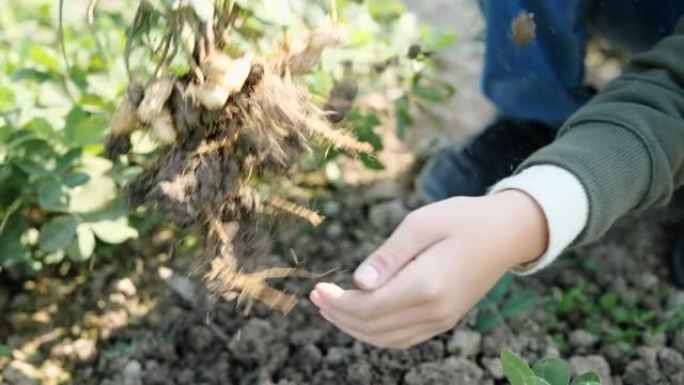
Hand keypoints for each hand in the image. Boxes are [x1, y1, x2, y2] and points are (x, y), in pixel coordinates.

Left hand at [309, 190, 547, 348]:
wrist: (507, 233)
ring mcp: (442, 320)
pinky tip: (361, 318)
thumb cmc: (462, 219)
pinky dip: (377, 333)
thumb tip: (359, 282)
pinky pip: (403, 338)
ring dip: (354, 328)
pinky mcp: (445, 320)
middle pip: (374, 327)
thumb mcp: (421, 223)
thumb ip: (388, 255)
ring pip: (387, 338)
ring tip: (331, 309)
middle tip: (316, 298)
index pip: (369, 307)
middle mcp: (435, 310)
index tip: (318, 288)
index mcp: (427, 285)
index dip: (338, 302)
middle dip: (340, 315)